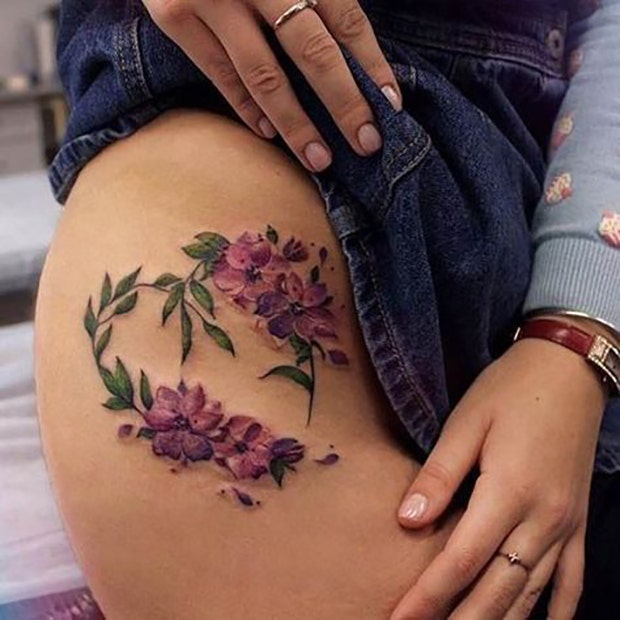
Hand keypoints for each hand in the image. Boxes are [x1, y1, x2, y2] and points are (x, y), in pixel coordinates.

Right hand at [143, 0, 401, 170]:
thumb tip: (351, 53)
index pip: (346, 20)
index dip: (372, 64)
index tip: (391, 105)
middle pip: (313, 52)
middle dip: (344, 104)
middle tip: (366, 143)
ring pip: (265, 76)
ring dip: (296, 124)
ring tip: (320, 159)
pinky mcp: (175, 16)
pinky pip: (220, 75)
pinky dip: (247, 108)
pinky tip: (270, 134)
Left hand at [392, 336, 606, 619]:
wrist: (567, 370)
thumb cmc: (510, 391)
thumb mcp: (466, 422)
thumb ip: (438, 475)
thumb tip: (407, 522)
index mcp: (509, 491)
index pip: (461, 561)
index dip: (428, 597)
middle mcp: (542, 519)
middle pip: (497, 591)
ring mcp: (565, 525)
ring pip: (531, 595)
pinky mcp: (577, 522)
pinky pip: (571, 581)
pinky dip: (555, 612)